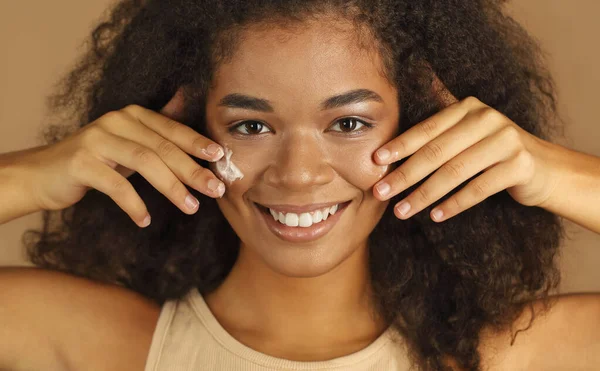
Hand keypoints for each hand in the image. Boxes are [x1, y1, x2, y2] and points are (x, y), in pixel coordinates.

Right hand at [19, 89, 225, 227]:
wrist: (44, 173)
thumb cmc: (97, 159)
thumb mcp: (129, 140)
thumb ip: (158, 125)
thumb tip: (187, 96)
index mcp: (133, 115)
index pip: (172, 129)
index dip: (197, 143)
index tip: (221, 159)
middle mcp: (116, 121)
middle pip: (163, 147)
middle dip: (193, 169)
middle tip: (215, 189)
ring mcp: (97, 140)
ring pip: (145, 162)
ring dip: (172, 187)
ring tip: (191, 207)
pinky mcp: (81, 162)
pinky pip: (116, 185)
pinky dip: (134, 204)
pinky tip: (145, 220)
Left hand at [372, 76, 559, 221]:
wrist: (544, 168)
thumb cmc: (494, 149)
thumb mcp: (470, 126)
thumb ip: (443, 110)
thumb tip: (417, 70)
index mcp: (468, 108)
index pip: (427, 128)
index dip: (400, 145)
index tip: (375, 161)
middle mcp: (487, 119)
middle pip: (436, 152)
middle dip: (404, 175)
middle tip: (380, 193)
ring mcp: (505, 141)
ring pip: (454, 172)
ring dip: (424, 195)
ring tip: (402, 211)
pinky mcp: (519, 166)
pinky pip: (479, 188)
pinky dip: (454, 204)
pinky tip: (435, 215)